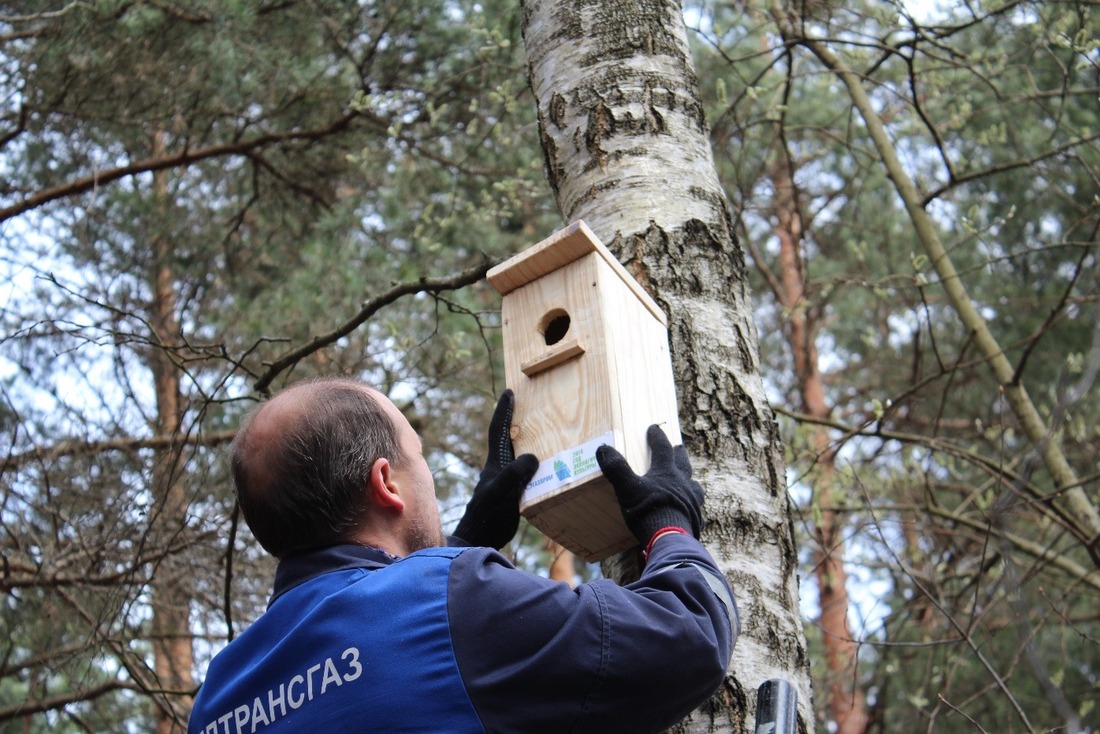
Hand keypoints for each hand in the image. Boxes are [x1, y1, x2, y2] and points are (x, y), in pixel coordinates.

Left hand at [452, 390, 538, 548]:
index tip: (509, 392)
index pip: (498, 432)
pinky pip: (521, 474)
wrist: (475, 544)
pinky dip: (530, 467)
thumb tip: (532, 456)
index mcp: (495, 466)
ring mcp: (500, 484)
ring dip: (525, 445)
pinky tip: (542, 473)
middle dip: (516, 424)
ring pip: (513, 458)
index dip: (504, 412)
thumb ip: (515, 474)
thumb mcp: (503, 494)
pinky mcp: (506, 498)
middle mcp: (496, 471)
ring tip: (542, 437)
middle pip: (506, 441)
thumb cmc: (488, 520)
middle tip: (530, 409)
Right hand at [596, 425, 703, 545]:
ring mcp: (692, 503)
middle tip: (679, 447)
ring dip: (690, 482)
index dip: (657, 437)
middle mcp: (683, 484)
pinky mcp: (696, 521)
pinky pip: (696, 513)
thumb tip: (602, 448)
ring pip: (694, 487)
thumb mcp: (627, 488)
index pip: (663, 448)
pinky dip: (692, 510)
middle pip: (683, 465)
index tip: (654, 428)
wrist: (670, 539)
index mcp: (667, 473)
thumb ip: (616, 468)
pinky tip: (690, 514)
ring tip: (689, 482)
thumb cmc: (648, 511)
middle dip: (680, 455)